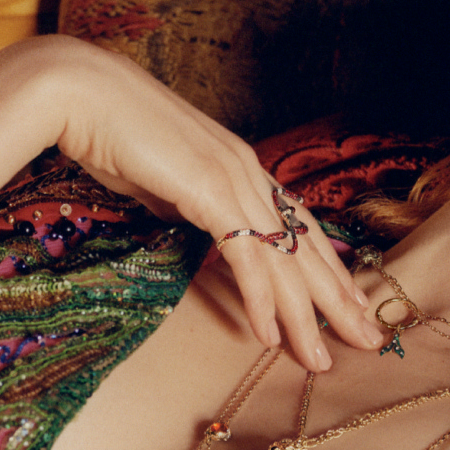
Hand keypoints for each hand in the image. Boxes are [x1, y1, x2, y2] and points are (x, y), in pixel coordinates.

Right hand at [51, 39, 384, 367]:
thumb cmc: (113, 134)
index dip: (329, 269)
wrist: (80, 91)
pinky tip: (270, 334)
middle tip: (369, 341)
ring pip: (283, 261)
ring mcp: (233, 180)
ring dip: (305, 315)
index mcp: (244, 168)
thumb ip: (190, 208)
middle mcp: (249, 173)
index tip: (350, 305)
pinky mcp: (208, 191)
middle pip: (308, 248)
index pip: (301, 228)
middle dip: (340, 300)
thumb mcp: (164, 183)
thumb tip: (199, 231)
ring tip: (320, 358)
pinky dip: (260, 298)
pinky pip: (244, 256)